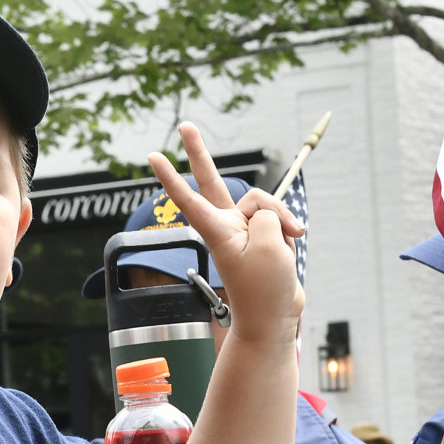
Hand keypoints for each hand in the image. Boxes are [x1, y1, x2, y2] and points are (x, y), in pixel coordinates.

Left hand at [146, 122, 303, 345]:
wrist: (275, 318)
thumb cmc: (264, 288)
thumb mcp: (269, 244)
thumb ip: (268, 214)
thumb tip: (268, 212)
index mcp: (217, 230)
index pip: (188, 197)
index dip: (171, 176)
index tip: (153, 156)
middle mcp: (226, 225)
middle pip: (212, 181)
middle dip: (199, 152)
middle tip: (185, 125)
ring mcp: (245, 229)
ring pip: (264, 202)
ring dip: (282, 220)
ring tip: (286, 246)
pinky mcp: (263, 236)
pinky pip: (278, 218)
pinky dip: (289, 229)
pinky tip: (290, 244)